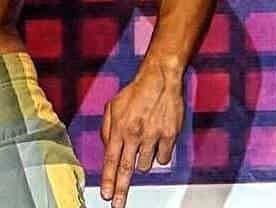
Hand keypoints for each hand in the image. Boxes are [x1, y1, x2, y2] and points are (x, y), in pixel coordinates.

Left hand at [100, 62, 183, 207]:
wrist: (159, 81)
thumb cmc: (135, 93)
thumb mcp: (113, 106)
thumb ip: (107, 128)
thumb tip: (107, 147)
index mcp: (119, 127)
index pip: (111, 159)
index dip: (108, 179)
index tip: (106, 194)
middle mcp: (135, 135)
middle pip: (127, 169)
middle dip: (121, 189)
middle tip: (117, 204)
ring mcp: (153, 137)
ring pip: (146, 165)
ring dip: (143, 160)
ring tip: (143, 142)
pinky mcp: (169, 137)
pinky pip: (163, 158)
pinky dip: (159, 155)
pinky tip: (157, 141)